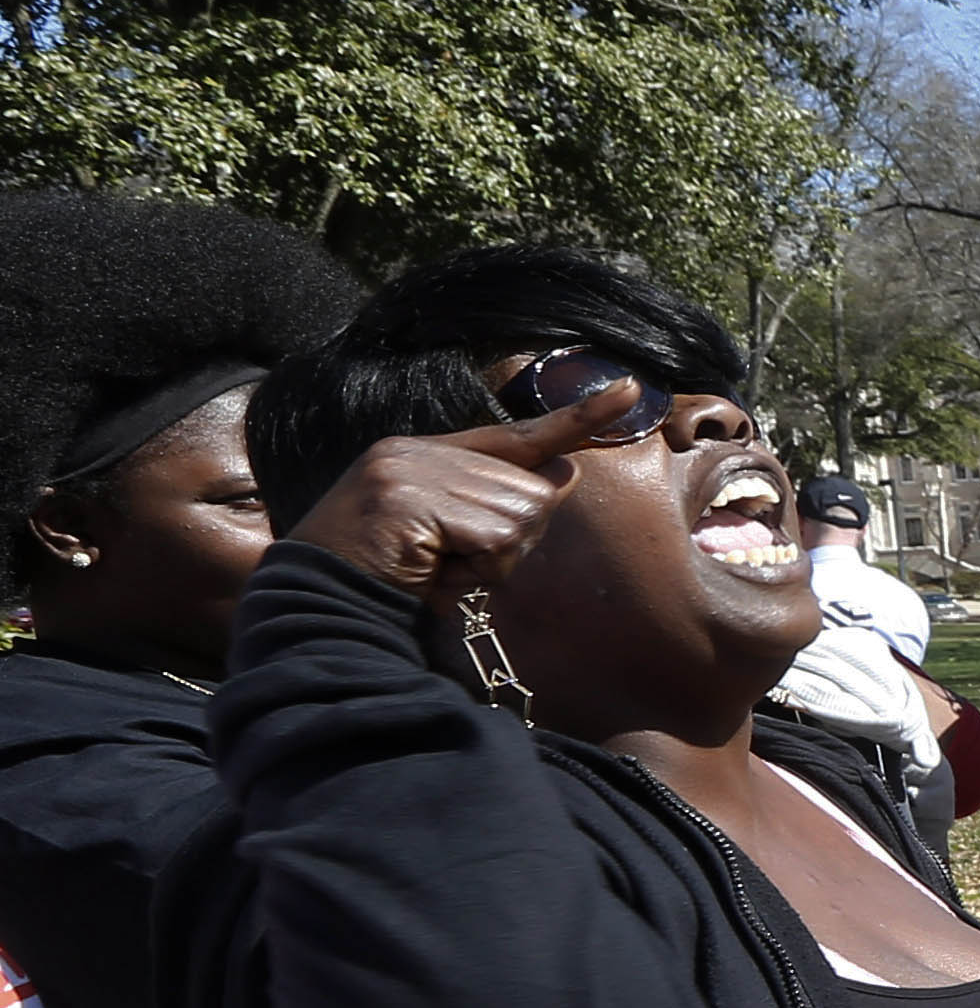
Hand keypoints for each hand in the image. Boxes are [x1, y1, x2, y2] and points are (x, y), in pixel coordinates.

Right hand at [284, 382, 659, 598]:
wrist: (322, 615)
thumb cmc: (390, 586)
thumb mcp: (454, 541)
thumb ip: (501, 503)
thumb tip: (565, 466)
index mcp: (421, 454)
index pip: (514, 434)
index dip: (574, 418)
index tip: (629, 391)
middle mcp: (415, 452)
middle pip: (531, 491)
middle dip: (507, 544)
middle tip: (450, 566)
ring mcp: (409, 471)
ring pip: (520, 515)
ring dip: (492, 562)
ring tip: (436, 570)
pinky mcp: (409, 499)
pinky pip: (496, 538)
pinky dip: (478, 570)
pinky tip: (431, 573)